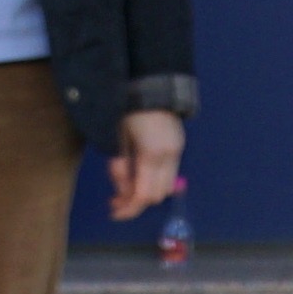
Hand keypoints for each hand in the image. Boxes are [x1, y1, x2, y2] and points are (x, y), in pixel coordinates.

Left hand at [108, 110, 186, 225]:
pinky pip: (169, 173)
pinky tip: (139, 173)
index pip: (144, 194)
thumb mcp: (116, 138)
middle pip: (157, 195)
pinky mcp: (179, 145)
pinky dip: (154, 180)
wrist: (151, 82)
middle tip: (116, 200)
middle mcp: (170, 156)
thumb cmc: (127, 107)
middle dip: (136, 202)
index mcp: (152, 154)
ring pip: (166, 186)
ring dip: (147, 191)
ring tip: (126, 187)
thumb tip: (120, 194)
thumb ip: (119, 167)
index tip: (113, 212)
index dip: (129, 208)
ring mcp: (178, 150)